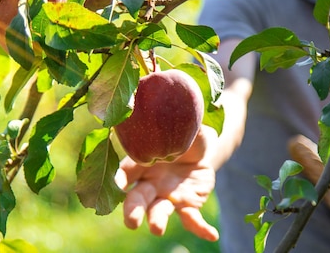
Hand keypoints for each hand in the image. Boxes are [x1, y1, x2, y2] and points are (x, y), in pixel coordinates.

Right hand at [115, 125, 219, 240]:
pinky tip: (212, 235)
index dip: (119, 179)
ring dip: (157, 221)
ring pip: (159, 211)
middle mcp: (150, 184)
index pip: (125, 172)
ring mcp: (168, 197)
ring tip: (156, 230)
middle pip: (137, 198)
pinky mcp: (187, 206)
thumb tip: (170, 93)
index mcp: (141, 162)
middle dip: (132, 211)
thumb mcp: (181, 122)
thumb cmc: (183, 132)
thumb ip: (175, 116)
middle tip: (130, 223)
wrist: (200, 149)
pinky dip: (200, 229)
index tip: (117, 184)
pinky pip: (192, 219)